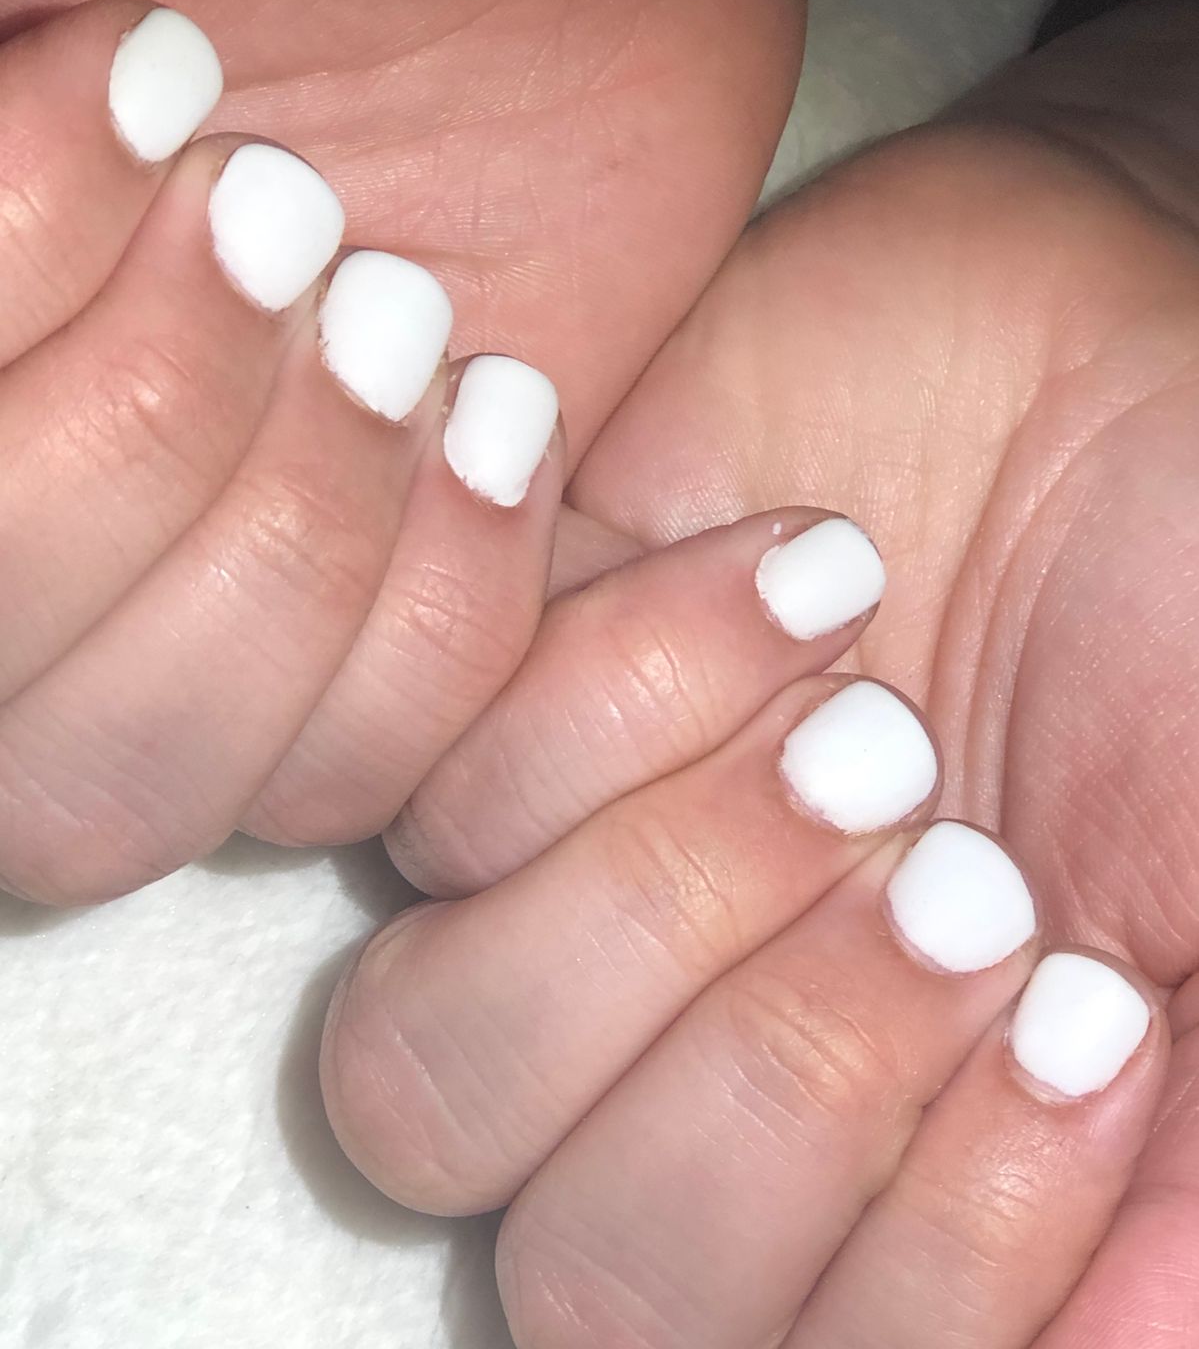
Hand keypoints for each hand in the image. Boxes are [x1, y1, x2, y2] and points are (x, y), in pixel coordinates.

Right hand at [0, 0, 800, 899]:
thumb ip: (2, 40)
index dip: (15, 289)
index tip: (162, 81)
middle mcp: (28, 533)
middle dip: (145, 444)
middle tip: (293, 213)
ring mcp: (176, 621)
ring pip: (138, 785)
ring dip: (291, 553)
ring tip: (410, 325)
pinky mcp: (364, 650)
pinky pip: (353, 772)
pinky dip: (442, 613)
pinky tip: (504, 413)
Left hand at [324, 0, 1198, 1345]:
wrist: (1092, 354)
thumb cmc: (1193, 616)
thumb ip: (1184, 1167)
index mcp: (875, 1147)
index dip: (927, 1252)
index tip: (1089, 1021)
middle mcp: (694, 1057)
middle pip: (583, 1269)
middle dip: (784, 1080)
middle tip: (960, 870)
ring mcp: (570, 886)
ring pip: (431, 1062)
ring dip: (669, 899)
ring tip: (866, 728)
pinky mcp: (491, 695)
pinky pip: (426, 783)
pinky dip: (621, 687)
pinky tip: (810, 574)